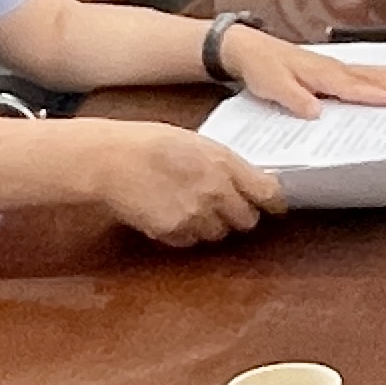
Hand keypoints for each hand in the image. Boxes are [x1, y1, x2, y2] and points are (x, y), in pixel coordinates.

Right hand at [91, 123, 287, 244]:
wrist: (110, 160)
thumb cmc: (150, 142)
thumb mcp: (197, 142)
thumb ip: (225, 163)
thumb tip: (247, 181)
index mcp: (224, 163)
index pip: (267, 192)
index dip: (274, 203)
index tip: (275, 208)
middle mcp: (216, 192)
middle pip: (246, 221)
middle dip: (240, 216)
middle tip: (226, 207)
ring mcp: (195, 215)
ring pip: (219, 234)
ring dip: (212, 226)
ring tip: (192, 207)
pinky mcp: (173, 232)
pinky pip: (191, 242)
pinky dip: (187, 234)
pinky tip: (172, 214)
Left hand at [235, 26, 385, 110]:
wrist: (247, 48)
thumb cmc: (260, 67)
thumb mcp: (272, 86)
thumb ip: (295, 98)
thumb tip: (316, 111)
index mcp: (320, 74)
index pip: (354, 88)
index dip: (378, 96)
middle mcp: (331, 68)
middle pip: (371, 77)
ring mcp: (332, 66)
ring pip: (369, 72)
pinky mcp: (329, 67)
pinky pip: (361, 70)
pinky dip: (379, 72)